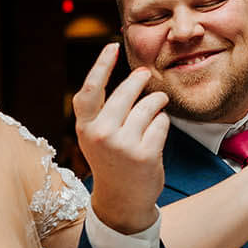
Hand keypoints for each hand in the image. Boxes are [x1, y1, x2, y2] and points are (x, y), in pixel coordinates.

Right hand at [73, 42, 169, 233]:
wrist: (122, 201)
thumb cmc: (111, 162)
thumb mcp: (96, 137)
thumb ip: (104, 111)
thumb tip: (134, 77)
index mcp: (85, 128)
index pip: (90, 90)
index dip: (101, 65)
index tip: (112, 47)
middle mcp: (101, 134)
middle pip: (125, 92)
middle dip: (139, 80)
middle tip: (146, 75)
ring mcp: (123, 145)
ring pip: (148, 106)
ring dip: (156, 102)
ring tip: (157, 104)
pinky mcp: (145, 154)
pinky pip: (161, 123)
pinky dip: (162, 123)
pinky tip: (157, 131)